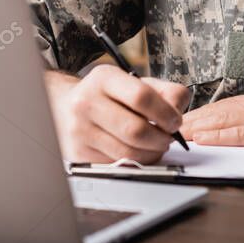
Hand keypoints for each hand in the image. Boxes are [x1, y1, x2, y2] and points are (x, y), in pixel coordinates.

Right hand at [45, 65, 190, 163]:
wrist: (65, 105)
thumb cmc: (106, 94)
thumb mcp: (134, 82)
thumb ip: (164, 91)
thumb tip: (178, 110)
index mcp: (104, 78)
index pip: (141, 97)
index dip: (166, 113)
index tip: (175, 121)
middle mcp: (87, 102)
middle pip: (136, 130)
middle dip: (161, 138)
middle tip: (168, 137)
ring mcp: (80, 130)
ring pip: (128, 152)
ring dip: (151, 153)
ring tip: (156, 145)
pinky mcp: (79, 153)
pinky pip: (117, 164)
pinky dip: (135, 161)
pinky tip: (137, 151)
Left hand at [180, 85, 243, 148]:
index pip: (226, 104)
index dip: (204, 113)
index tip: (185, 120)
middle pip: (218, 110)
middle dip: (193, 120)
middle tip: (168, 126)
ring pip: (222, 119)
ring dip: (197, 127)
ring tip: (175, 133)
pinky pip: (240, 133)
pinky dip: (217, 136)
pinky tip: (203, 139)